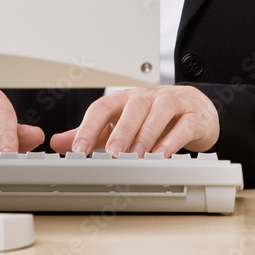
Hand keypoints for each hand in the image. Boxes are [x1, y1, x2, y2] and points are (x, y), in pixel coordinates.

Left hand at [50, 85, 219, 156]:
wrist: (196, 108)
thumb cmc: (155, 117)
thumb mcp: (121, 123)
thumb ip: (92, 133)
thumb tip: (58, 142)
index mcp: (126, 99)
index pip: (104, 106)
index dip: (90, 126)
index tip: (78, 150)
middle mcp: (148, 98)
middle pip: (134, 107)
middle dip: (121, 130)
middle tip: (111, 153)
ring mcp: (173, 104)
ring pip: (159, 111)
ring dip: (146, 134)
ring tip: (137, 156)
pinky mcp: (193, 116)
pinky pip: (184, 124)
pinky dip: (173, 139)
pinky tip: (163, 154)